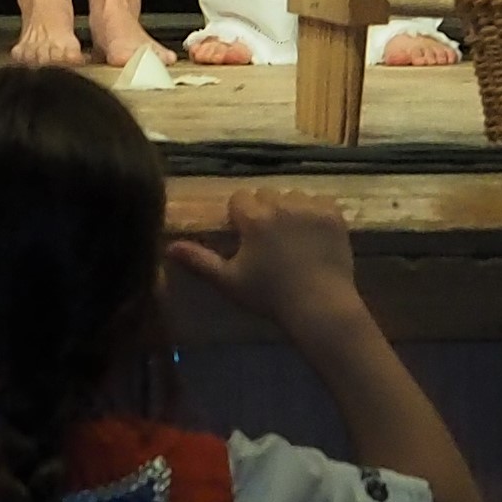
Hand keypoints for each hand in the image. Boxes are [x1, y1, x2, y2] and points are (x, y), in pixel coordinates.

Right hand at [169, 186, 368, 341]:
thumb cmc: (270, 296)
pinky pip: (319, 201)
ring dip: (289, 209)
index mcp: (254, 218)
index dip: (240, 216)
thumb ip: (199, 261)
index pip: (239, 199)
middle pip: (265, 195)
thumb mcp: (229, 282)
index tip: (244, 237)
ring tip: (292, 238)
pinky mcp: (334, 214)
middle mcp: (281, 204)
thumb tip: (168, 247)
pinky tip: (313, 235)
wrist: (320, 306)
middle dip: (264, 211)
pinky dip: (314, 212)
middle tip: (268, 240)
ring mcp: (311, 207)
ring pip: (292, 196)